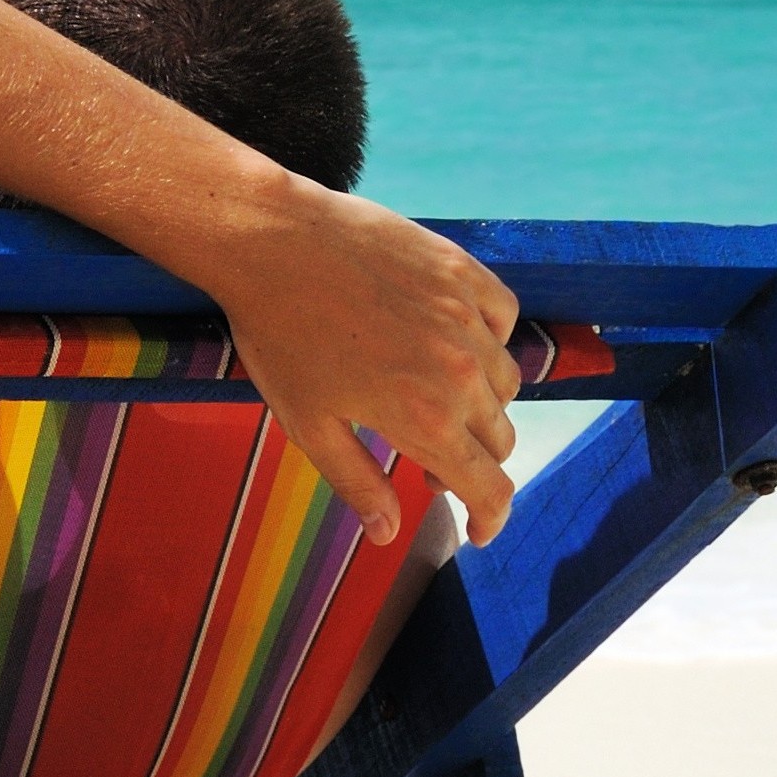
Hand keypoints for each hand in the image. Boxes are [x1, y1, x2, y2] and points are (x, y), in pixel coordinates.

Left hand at [206, 185, 523, 546]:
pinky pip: (503, 318)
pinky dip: (489, 340)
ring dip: (481, 405)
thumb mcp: (308, 424)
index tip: (477, 528)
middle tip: (427, 464)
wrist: (270, 242)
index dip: (490, 517)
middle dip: (473, 463)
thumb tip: (389, 534)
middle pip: (500, 439)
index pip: (490, 487)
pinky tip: (453, 344)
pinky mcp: (464, 272)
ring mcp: (467, 317)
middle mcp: (461, 372)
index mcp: (426, 420)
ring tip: (434, 403)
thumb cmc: (278, 336)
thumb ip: (357, 482)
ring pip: (506, 382)